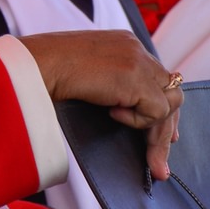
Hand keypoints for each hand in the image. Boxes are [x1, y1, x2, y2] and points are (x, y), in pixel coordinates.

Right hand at [23, 30, 182, 179]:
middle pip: (170, 91)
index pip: (158, 78)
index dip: (162, 107)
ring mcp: (138, 61)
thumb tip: (124, 106)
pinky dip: (136, 120)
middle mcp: (136, 49)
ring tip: (139, 146)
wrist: (38, 64)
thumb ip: (111, 81)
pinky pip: (155, 111)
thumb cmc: (48, 70)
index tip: (164, 134)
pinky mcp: (136, 78)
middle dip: (165, 129)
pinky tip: (111, 114)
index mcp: (125, 44)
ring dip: (155, 131)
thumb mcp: (87, 71)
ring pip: (170, 103)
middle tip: (159, 164)